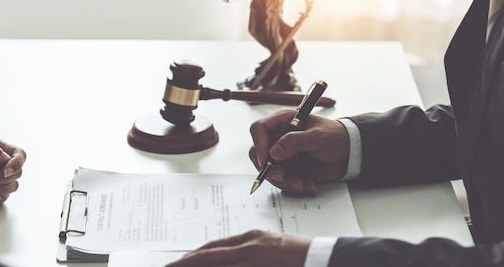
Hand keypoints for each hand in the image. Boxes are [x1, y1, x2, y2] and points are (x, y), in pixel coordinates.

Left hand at [166, 230, 310, 266]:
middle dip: (186, 263)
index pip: (214, 247)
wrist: (324, 259)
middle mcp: (248, 245)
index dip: (194, 256)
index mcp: (251, 239)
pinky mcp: (259, 263)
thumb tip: (233, 259)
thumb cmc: (302, 257)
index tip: (179, 263)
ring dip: (196, 266)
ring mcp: (253, 257)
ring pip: (215, 261)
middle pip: (208, 255)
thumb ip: (251, 254)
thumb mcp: (272, 249)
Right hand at [249, 109, 349, 194]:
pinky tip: (308, 185)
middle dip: (269, 168)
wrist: (349, 153)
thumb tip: (274, 152)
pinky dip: (292, 186)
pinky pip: (281, 181)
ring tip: (302, 184)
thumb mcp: (318, 136)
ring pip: (269, 170)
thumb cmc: (335, 136)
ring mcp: (283, 154)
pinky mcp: (289, 168)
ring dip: (284, 181)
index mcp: (283, 121)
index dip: (259, 144)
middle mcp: (279, 137)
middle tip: (283, 177)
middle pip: (258, 152)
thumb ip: (295, 141)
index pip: (259, 129)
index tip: (266, 160)